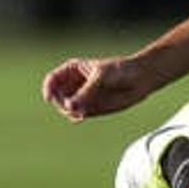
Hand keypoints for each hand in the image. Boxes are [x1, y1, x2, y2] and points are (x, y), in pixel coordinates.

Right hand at [41, 55, 155, 121]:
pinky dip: (77, 117)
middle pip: (56, 96)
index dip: (48, 89)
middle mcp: (73, 84)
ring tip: (80, 112)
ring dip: (69, 112)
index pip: (52, 80)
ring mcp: (81, 97)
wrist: (140, 79)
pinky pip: (76, 115)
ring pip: (65, 107)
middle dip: (60, 103)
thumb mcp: (102, 77)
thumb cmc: (121, 71)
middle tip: (71, 106)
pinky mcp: (90, 108)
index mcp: (72, 71)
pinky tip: (82, 116)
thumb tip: (70, 106)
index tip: (50, 98)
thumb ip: (86, 91)